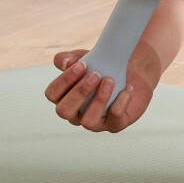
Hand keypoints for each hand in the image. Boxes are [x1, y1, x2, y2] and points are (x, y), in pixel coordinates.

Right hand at [45, 44, 167, 132]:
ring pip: (88, 121)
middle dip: (79, 92)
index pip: (52, 94)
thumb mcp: (85, 58)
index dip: (64, 80)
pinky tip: (126, 89)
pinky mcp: (114, 124)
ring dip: (99, 100)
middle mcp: (75, 114)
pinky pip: (114, 120)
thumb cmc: (102, 68)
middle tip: (96, 74)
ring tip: (110, 80)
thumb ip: (69, 58)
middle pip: (64, 111)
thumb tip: (66, 63)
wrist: (131, 74)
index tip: (82, 64)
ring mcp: (94, 122)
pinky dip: (120, 103)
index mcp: (63, 98)